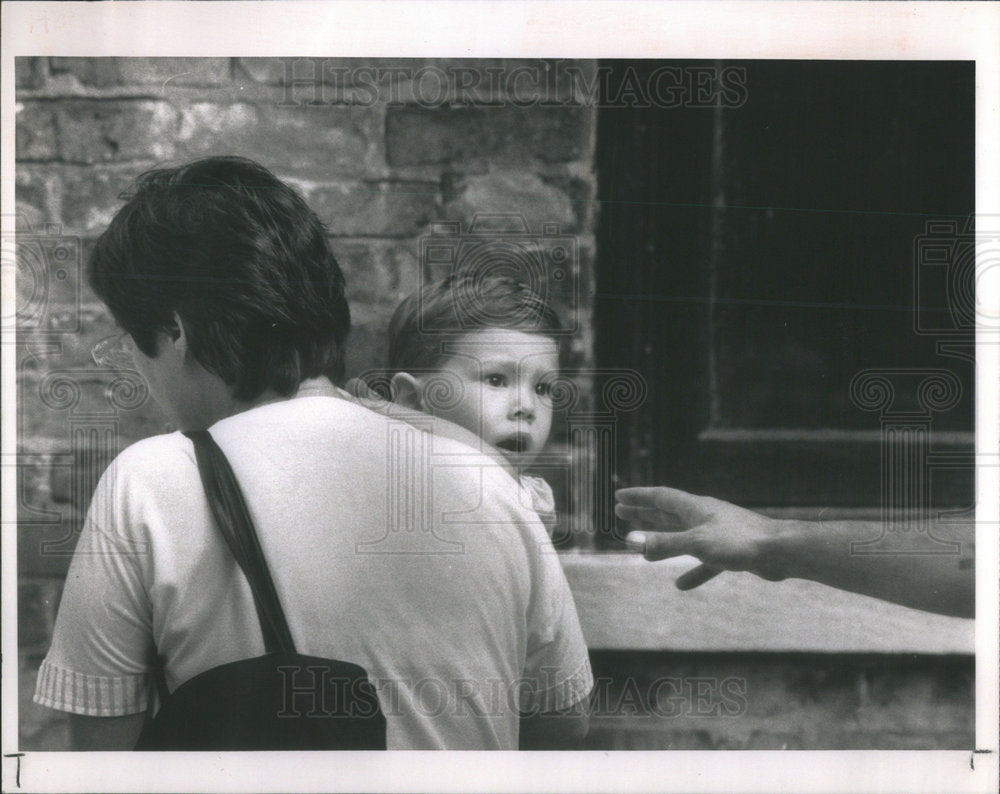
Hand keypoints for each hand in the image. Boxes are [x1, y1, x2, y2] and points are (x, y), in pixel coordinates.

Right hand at [615, 486, 785, 588]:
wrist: (780, 552)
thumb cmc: (740, 541)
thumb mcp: (697, 543)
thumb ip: (664, 543)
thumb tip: (631, 541)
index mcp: (695, 507)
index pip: (660, 497)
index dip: (638, 497)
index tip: (620, 495)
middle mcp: (704, 516)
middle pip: (668, 513)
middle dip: (645, 513)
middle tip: (622, 512)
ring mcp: (716, 534)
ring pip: (683, 536)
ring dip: (663, 541)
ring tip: (643, 550)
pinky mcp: (728, 552)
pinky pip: (703, 561)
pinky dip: (691, 571)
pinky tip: (681, 585)